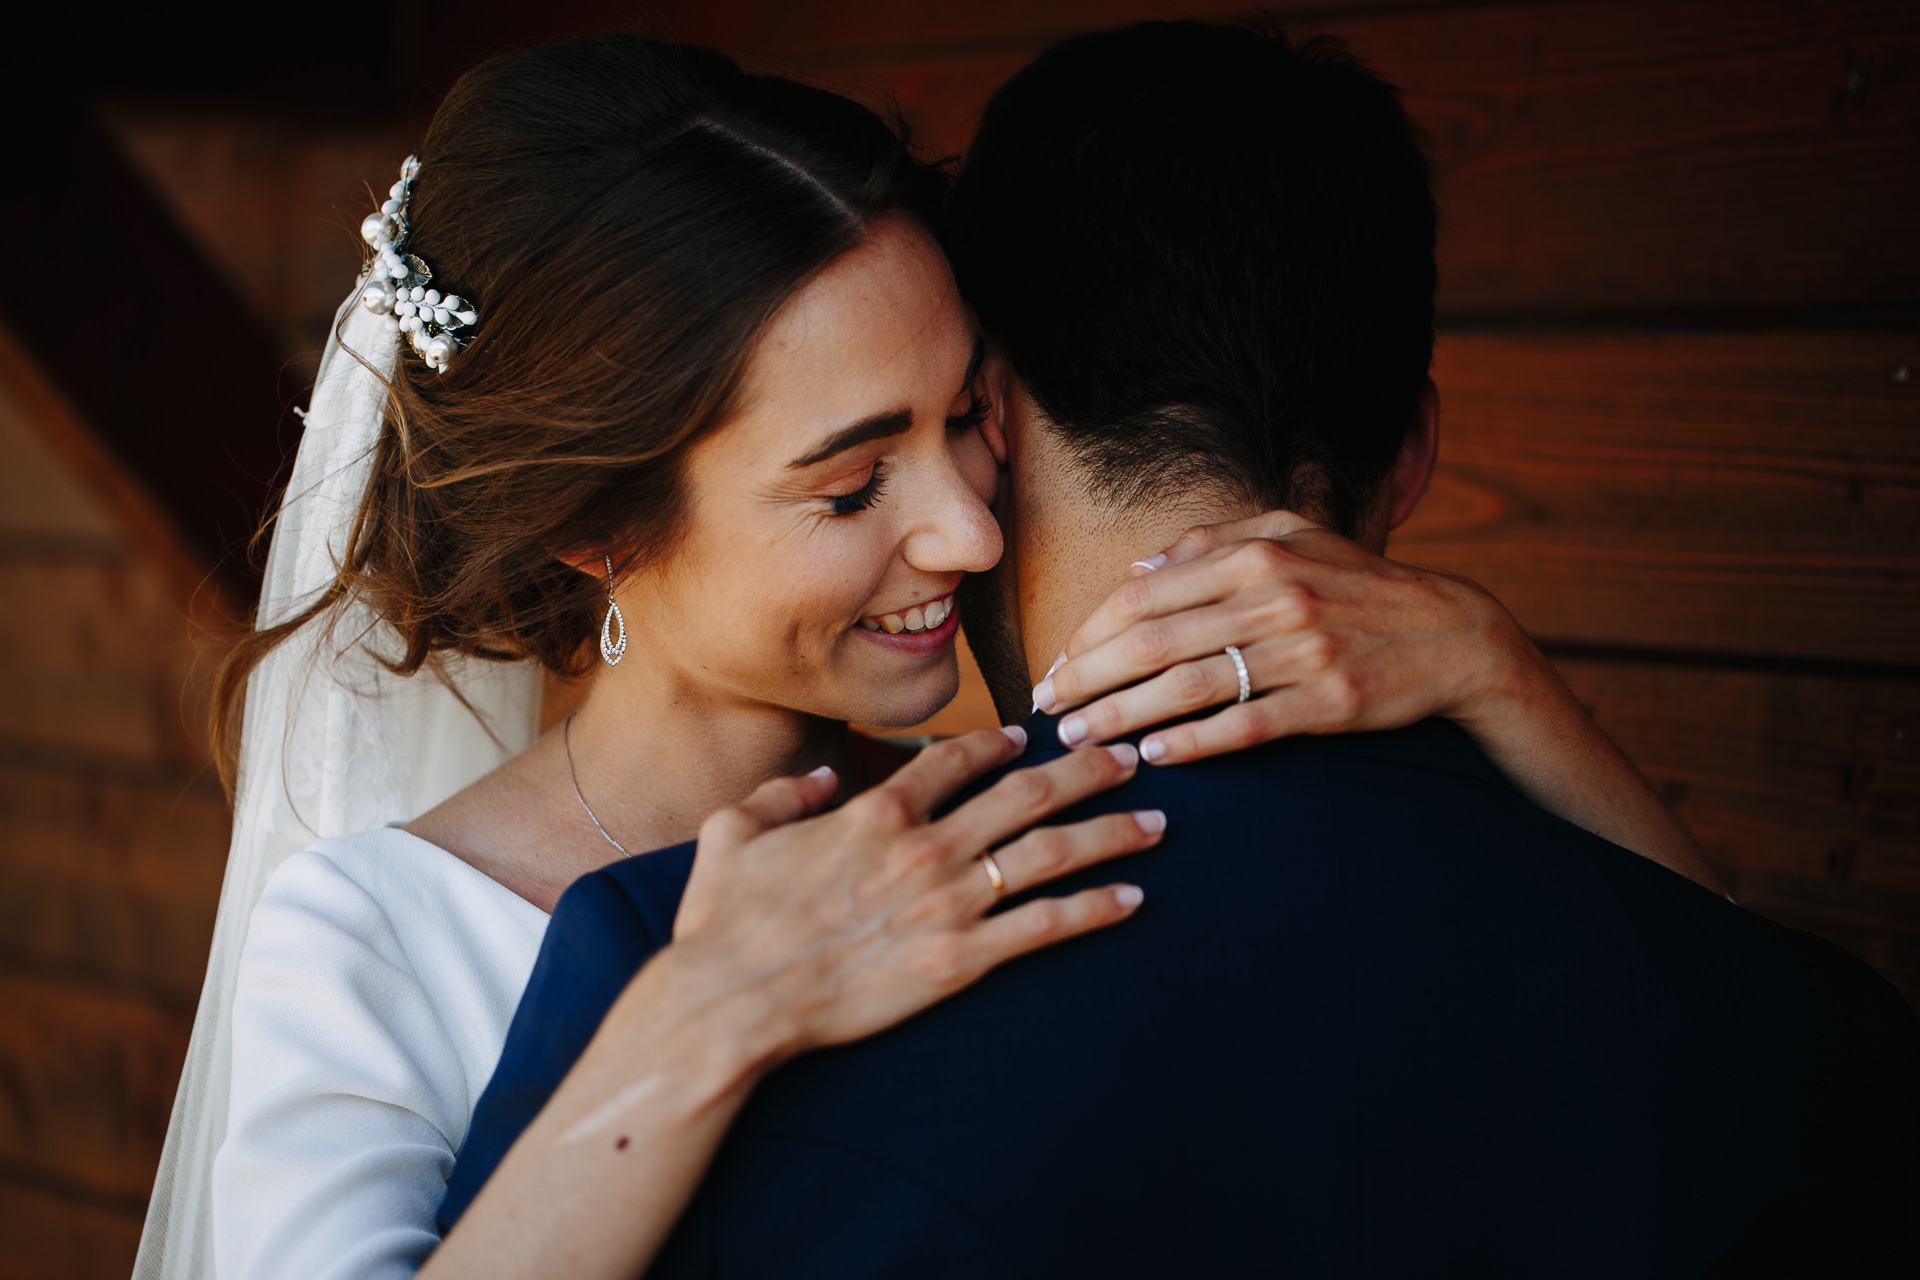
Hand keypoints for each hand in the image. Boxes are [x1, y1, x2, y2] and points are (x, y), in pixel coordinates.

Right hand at [671, 727, 1163, 1058]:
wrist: (732, 999)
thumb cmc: (725, 922)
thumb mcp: (733, 832)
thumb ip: (783, 794)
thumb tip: (823, 777)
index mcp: (875, 811)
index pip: (956, 759)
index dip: (1000, 744)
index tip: (1032, 739)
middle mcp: (924, 846)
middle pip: (1027, 794)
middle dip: (1087, 771)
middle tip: (1130, 758)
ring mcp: (946, 903)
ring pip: (1049, 853)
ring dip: (1109, 833)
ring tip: (1155, 824)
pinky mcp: (959, 960)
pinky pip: (1043, 927)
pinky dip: (1092, 909)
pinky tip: (1130, 900)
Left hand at [1034, 511, 1536, 764]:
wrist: (1451, 634)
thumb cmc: (1356, 586)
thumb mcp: (1291, 539)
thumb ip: (1211, 544)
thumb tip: (1138, 567)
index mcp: (1255, 554)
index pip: (1144, 594)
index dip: (1089, 633)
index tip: (1055, 666)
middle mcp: (1276, 596)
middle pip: (1153, 640)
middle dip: (1088, 678)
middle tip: (1048, 711)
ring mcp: (1306, 649)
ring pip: (1191, 684)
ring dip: (1124, 715)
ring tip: (1082, 740)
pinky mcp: (1332, 700)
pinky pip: (1249, 724)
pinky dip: (1196, 742)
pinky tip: (1155, 756)